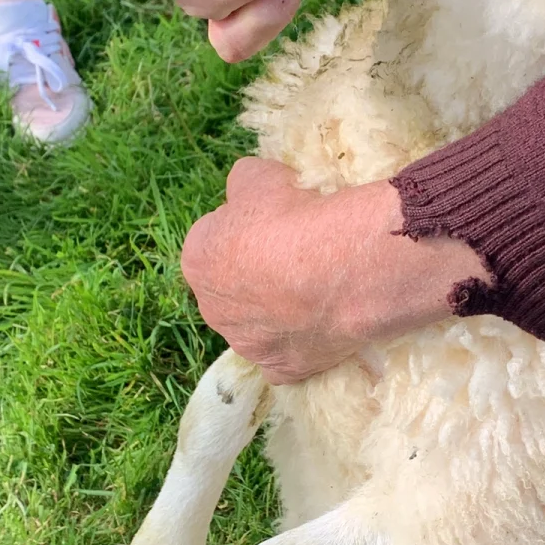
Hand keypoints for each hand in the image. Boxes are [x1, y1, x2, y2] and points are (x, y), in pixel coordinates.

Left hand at [181, 159, 491, 382]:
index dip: (246, 228)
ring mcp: (247, 345)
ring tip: (315, 288)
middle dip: (255, 273)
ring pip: (257, 325)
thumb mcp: (260, 175)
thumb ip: (242, 184)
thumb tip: (245, 192)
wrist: (346, 266)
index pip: (215, 239)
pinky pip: (285, 356)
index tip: (276, 223)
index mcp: (198, 260)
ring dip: (275, 310)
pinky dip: (298, 343)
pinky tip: (319, 323)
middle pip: (232, 286)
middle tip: (296, 255)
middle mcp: (213, 309)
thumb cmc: (296, 217)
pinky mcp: (283, 369)